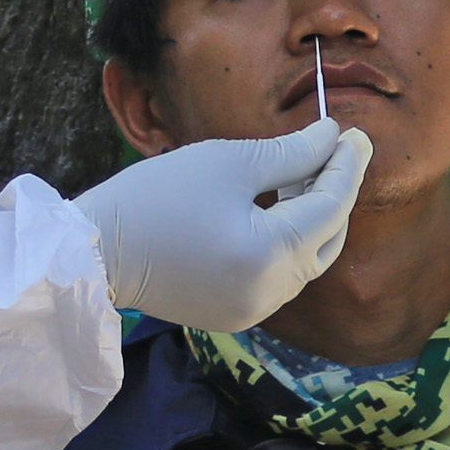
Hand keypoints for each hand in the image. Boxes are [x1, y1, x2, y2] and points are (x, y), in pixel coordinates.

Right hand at [70, 118, 371, 331]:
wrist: (94, 252)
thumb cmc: (157, 197)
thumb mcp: (228, 162)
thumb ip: (291, 153)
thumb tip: (332, 138)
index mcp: (270, 254)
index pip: (331, 206)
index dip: (346, 166)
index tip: (356, 134)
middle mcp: (271, 292)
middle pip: (328, 239)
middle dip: (335, 193)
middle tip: (336, 150)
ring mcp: (254, 310)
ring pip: (307, 261)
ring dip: (312, 218)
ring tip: (301, 173)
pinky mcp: (236, 315)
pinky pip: (280, 277)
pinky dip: (287, 243)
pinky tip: (274, 209)